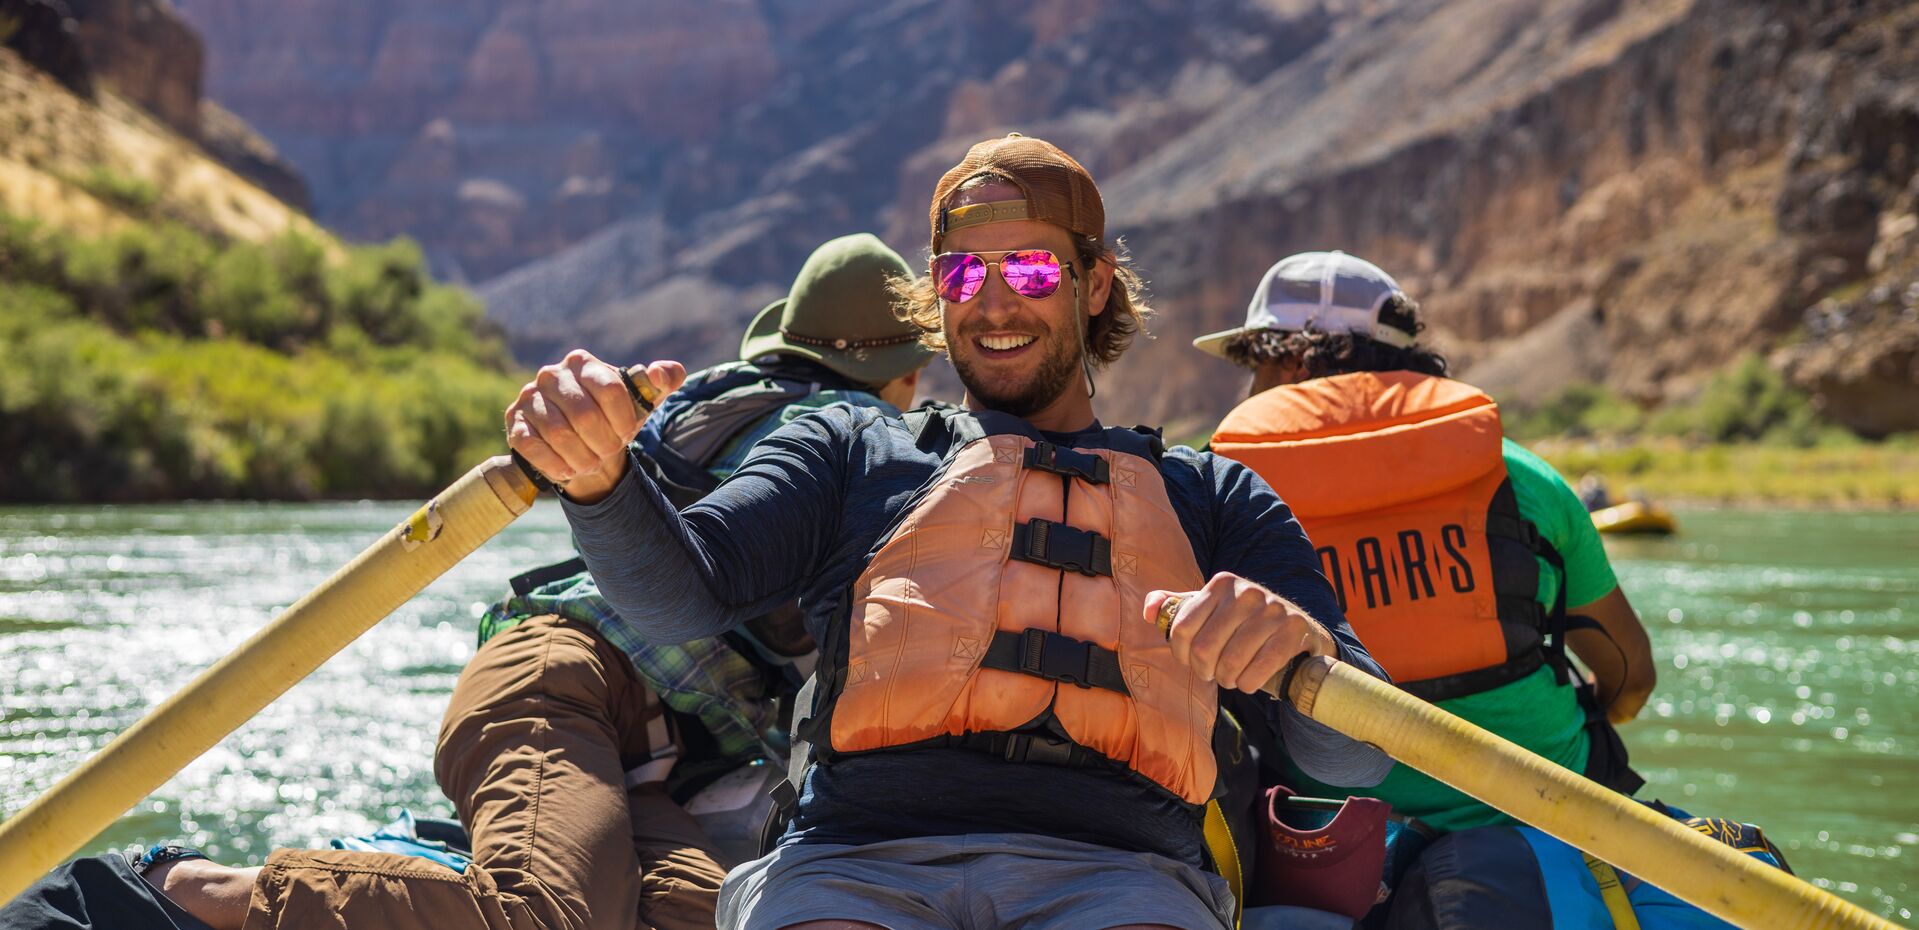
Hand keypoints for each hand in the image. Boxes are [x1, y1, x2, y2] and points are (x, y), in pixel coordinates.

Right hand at [504, 349, 684, 502]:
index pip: (611, 390)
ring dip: (581, 457)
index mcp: (583, 363)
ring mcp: (529, 397)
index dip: (623, 420)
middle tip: (609, 452)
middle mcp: (552, 374)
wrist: (581, 442)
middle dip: (604, 442)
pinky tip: (568, 470)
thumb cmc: (614, 417)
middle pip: (585, 415)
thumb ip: (664, 380)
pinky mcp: (514, 422)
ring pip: (559, 433)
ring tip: (591, 462)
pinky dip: (555, 464)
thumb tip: (663, 372)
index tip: (627, 434)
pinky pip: (532, 446)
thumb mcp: (644, 400)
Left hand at [1145, 572, 1336, 693]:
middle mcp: (1247, 591)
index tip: (1192, 661)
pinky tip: (1249, 681)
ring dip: (1228, 680)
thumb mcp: (1211, 610)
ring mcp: (1273, 609)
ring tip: (1233, 677)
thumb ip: (1177, 608)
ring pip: (1230, 663)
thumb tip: (1148, 611)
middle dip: (1206, 670)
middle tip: (1215, 673)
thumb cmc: (1245, 624)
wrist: (1300, 630)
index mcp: (1221, 583)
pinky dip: (1248, 684)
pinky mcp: (1294, 630)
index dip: (1182, 654)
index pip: (1181, 629)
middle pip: (1204, 649)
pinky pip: (1258, 670)